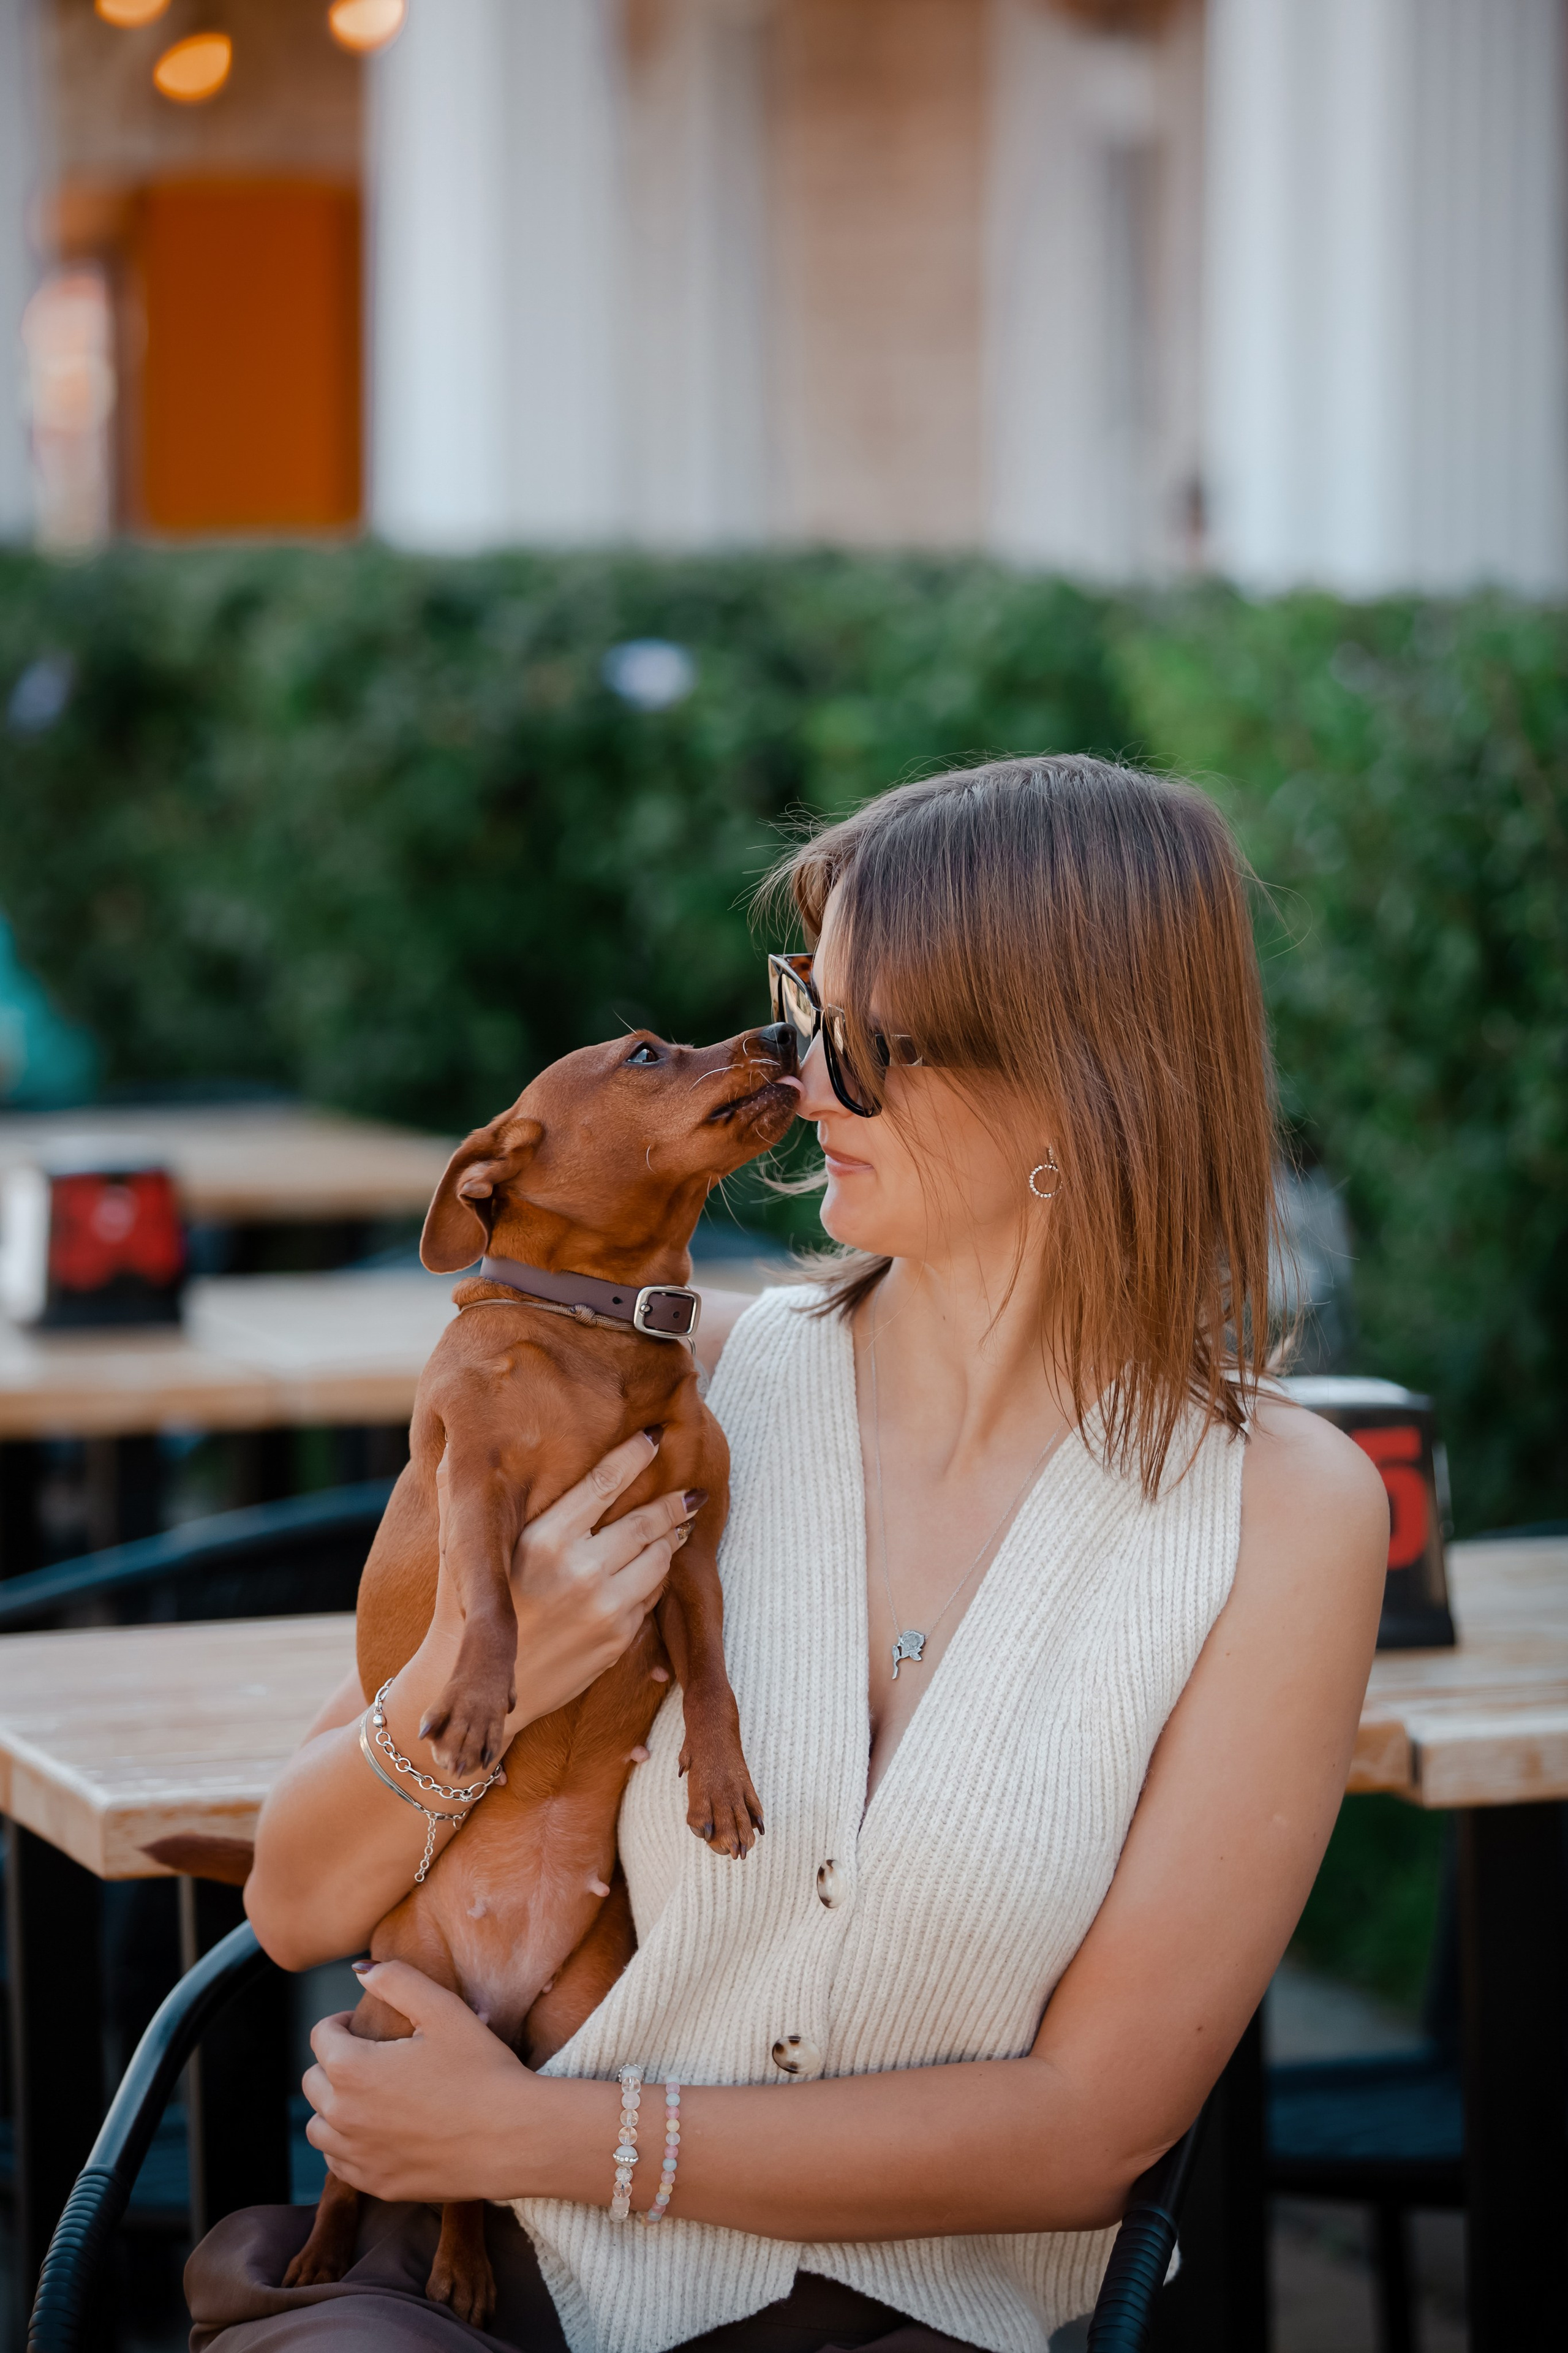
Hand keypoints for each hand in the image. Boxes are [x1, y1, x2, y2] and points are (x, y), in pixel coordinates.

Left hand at [302, 1959, 544, 2201]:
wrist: (512, 2138)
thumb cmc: (481, 2070)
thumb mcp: (443, 2010)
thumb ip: (397, 1980)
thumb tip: (362, 1970)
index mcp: (352, 2069)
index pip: (321, 2037)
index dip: (342, 2022)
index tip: (364, 2022)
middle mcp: (343, 2116)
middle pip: (312, 2082)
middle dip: (333, 2062)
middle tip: (369, 2055)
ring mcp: (357, 2156)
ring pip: (318, 2127)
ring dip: (333, 2106)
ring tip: (367, 2094)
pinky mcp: (376, 2185)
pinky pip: (339, 2163)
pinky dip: (347, 2145)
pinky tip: (377, 2132)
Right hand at [419, 1430, 700, 1740]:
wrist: (473, 1687)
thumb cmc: (461, 1609)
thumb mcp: (460, 1547)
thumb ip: (465, 1492)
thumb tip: (462, 1440)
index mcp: (541, 1540)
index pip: (603, 1483)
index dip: (634, 1456)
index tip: (655, 1437)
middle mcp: (577, 1571)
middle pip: (644, 1522)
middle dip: (674, 1502)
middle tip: (691, 1489)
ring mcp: (602, 1607)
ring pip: (657, 1558)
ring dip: (672, 1538)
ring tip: (681, 1524)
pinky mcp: (616, 1639)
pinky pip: (651, 1595)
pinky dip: (658, 1576)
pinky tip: (658, 1565)